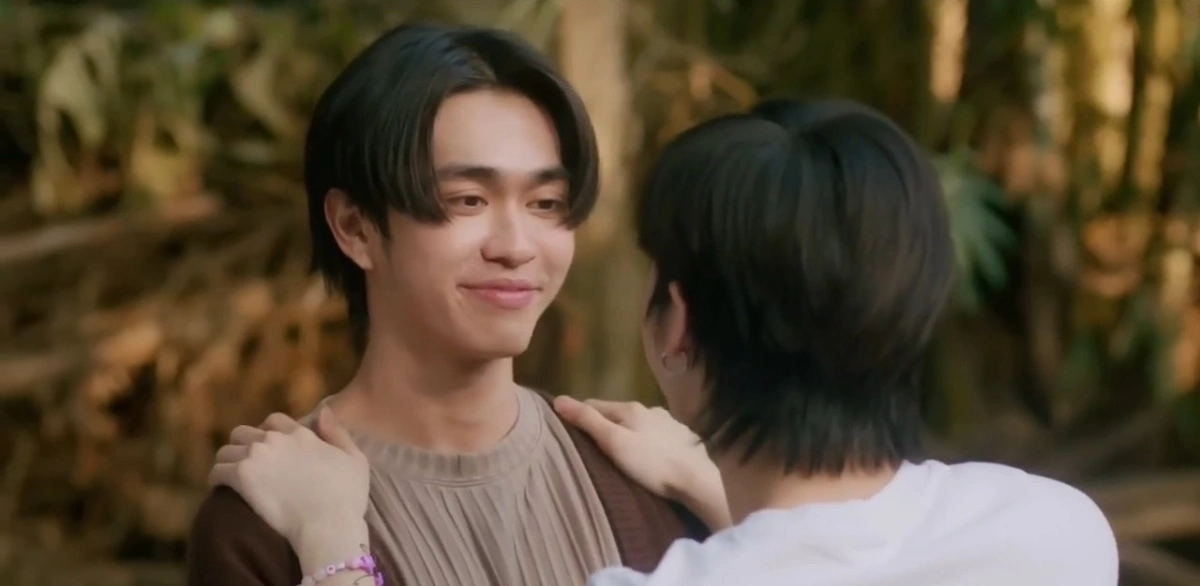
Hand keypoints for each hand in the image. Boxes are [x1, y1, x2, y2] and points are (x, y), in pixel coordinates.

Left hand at [209, 408, 370, 567]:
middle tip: (249, 465)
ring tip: (232, 477)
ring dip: (228, 462)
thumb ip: (337, 433)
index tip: (270, 449)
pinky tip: (223, 489)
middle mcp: (274, 440)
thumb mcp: (356, 459)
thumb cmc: (347, 496)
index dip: (269, 433)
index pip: (274, 421)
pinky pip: (216, 472)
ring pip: (225, 451)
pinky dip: (217, 479)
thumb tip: (324, 411)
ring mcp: (255, 457)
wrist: (328, 524)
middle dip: (243, 445)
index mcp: (300, 434)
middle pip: (243, 432)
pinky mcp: (240, 478)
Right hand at [553, 396, 729, 528]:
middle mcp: (650, 409)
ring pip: (638, 425)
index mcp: (630, 408)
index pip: (594, 405)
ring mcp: (669, 423)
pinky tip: (649, 457)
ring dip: (627, 434)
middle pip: (617, 414)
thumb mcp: (613, 442)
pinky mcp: (683, 438)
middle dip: (604, 426)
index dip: (579, 416)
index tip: (569, 432)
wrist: (697, 479)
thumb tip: (559, 400)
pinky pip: (656, 436)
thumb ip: (587, 421)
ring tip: (621, 455)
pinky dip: (647, 442)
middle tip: (593, 448)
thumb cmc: (651, 463)